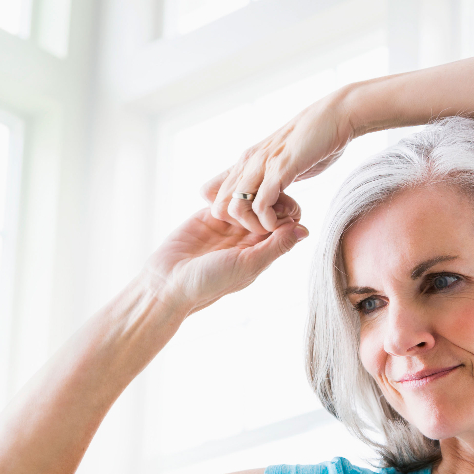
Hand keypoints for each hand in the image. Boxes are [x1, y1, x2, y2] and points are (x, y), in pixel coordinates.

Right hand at [144, 198, 307, 316]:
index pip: (284, 222)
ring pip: (247, 199)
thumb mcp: (247, 265)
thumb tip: (304, 229)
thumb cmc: (210, 283)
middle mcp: (248, 236)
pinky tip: (227, 190)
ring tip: (241, 194)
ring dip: (247, 193)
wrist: (168, 283)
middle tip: (261, 196)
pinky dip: (227, 191)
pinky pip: (224, 197)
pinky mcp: (208, 215)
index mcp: (262, 250)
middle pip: (269, 207)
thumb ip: (275, 247)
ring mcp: (229, 225)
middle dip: (268, 198)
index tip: (281, 207)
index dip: (286, 210)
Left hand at [202, 87, 355, 234]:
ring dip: (257, 226)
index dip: (227, 213)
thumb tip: (265, 197)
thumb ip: (268, 178)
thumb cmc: (312, 142)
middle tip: (266, 227)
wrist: (334, 117)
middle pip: (218, 207)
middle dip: (240, 226)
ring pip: (236, 208)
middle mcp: (247, 163)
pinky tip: (287, 220)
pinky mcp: (280, 168)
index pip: (209, 193)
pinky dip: (271, 221)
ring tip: (278, 226)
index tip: (253, 219)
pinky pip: (261, 204)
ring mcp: (262, 165)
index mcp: (244, 162)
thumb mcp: (280, 162)